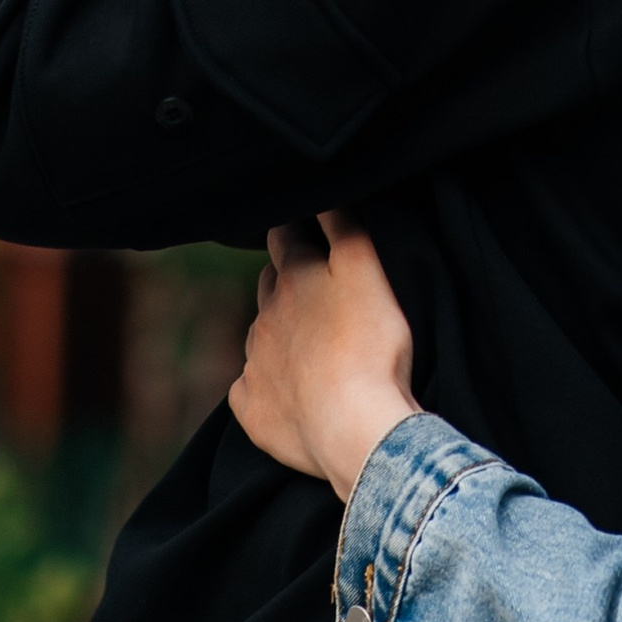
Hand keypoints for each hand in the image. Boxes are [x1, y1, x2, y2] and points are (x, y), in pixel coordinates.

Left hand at [228, 213, 418, 499]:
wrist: (354, 428)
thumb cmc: (370, 345)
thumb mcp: (367, 268)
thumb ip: (344, 225)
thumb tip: (324, 193)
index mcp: (293, 277)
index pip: (284, 237)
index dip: (295, 230)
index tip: (307, 232)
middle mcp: (264, 316)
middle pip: (269, 285)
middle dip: (286, 280)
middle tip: (316, 292)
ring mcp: (255, 364)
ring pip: (261, 335)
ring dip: (279, 334)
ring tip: (311, 347)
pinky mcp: (251, 408)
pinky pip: (251, 389)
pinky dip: (267, 386)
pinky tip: (290, 393)